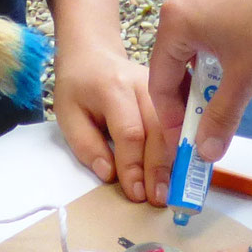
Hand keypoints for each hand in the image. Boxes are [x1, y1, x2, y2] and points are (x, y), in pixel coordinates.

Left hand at [52, 44, 171, 202]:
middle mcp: (143, 84)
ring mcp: (161, 87)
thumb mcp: (68, 115)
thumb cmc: (78, 86)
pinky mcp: (171, 92)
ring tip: (172, 190)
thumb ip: (87, 145)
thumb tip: (110, 174)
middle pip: (159, 130)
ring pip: (174, 127)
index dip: (134, 166)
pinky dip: (183, 147)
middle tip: (159, 198)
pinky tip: (183, 169)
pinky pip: (181, 121)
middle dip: (159, 168)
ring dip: (174, 161)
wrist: (94, 53)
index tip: (135, 193)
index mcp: (113, 88)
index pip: (130, 132)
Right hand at [148, 0, 251, 166]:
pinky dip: (215, 58)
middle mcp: (182, 2)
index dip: (171, 117)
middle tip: (203, 127)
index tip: (184, 141)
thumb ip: (221, 117)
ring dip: (203, 80)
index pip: (160, 80)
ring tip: (221, 103)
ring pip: (192, 49)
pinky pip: (208, 33)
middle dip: (188, 98)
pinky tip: (234, 74)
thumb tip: (207, 150)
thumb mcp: (244, 79)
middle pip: (173, 63)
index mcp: (175, 20)